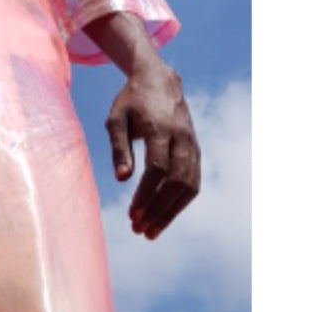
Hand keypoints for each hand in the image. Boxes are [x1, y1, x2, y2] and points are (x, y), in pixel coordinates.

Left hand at [104, 62, 200, 238]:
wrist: (160, 80)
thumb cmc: (132, 100)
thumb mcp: (117, 118)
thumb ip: (119, 147)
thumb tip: (122, 179)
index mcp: (160, 128)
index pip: (157, 168)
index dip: (146, 194)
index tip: (133, 215)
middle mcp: (182, 137)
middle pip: (176, 181)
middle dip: (159, 210)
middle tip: (139, 230)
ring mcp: (192, 144)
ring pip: (189, 185)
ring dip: (171, 212)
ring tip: (151, 231)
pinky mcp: (195, 150)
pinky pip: (193, 181)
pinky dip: (180, 202)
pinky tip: (164, 215)